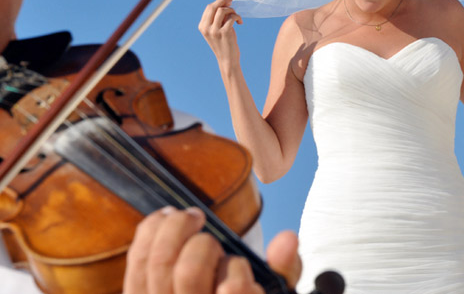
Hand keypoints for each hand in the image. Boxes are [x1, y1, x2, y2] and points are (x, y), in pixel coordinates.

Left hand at [124, 206, 300, 293]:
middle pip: (189, 273)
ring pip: (159, 263)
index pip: (233, 292)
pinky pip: (137, 261)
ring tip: (190, 218)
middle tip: (212, 231)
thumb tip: (287, 238)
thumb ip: (285, 268)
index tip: (239, 270)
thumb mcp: (274, 289)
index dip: (237, 281)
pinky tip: (165, 218)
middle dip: (203, 245)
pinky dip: (151, 231)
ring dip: (176, 229)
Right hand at [199, 0, 242, 67]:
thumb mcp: (218, 29)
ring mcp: (214, 31)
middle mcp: (206, 28)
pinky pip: (231, 18)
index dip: (219, 1)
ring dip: (232, 10)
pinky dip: (237, 17)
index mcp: (202, 26)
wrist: (227, 60)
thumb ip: (219, 18)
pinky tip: (240, 22)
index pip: (209, 7)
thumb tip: (227, 1)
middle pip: (213, 6)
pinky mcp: (224, 33)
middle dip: (224, 0)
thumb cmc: (224, 43)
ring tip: (236, 17)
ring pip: (222, 10)